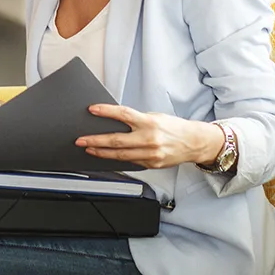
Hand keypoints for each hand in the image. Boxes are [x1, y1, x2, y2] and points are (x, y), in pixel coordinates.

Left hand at [75, 105, 226, 168]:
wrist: (194, 142)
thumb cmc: (174, 127)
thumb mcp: (155, 117)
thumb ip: (136, 120)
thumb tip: (114, 120)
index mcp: (149, 122)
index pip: (123, 114)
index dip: (106, 111)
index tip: (92, 109)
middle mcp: (149, 139)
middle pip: (116, 140)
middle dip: (95, 140)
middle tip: (81, 140)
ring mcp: (150, 154)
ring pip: (120, 155)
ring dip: (101, 152)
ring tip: (89, 149)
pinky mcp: (151, 165)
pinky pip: (130, 162)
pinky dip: (116, 159)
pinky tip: (106, 156)